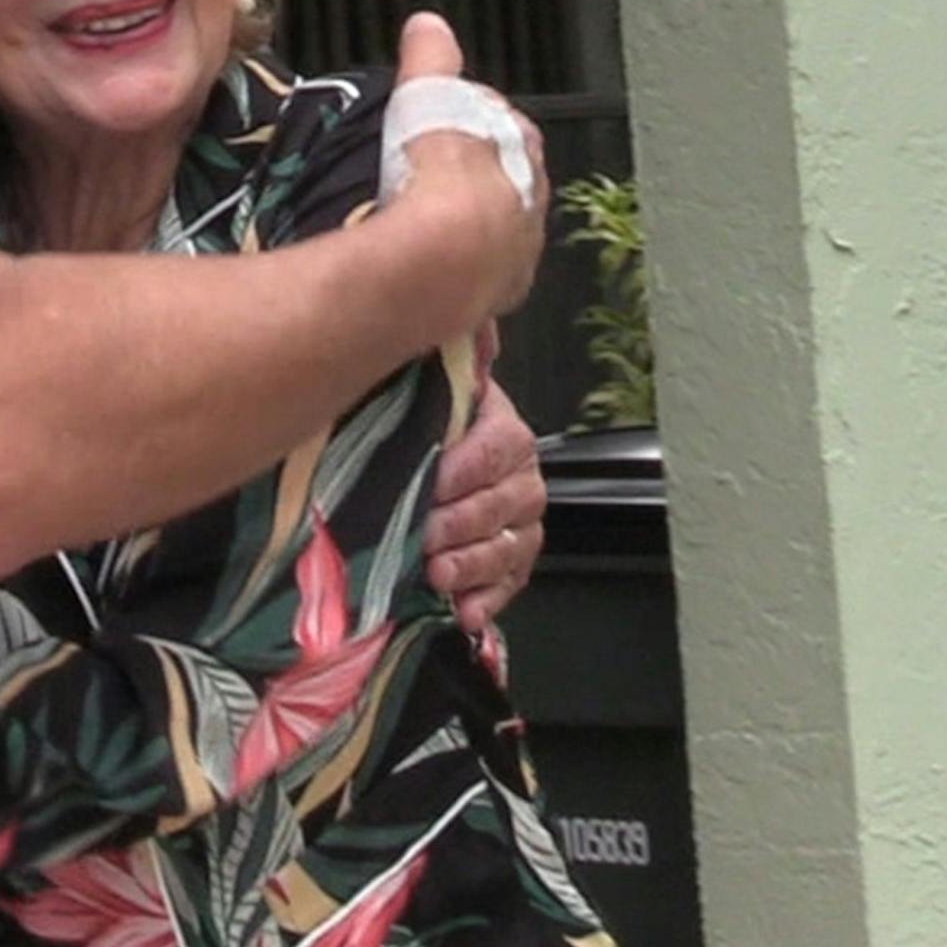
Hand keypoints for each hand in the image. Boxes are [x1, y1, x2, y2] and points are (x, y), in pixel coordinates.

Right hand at [387, 13, 547, 318]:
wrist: (435, 263)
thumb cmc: (440, 180)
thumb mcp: (430, 100)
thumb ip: (431, 61)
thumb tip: (427, 25)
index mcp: (524, 159)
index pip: (509, 132)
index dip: (476, 125)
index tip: (445, 124)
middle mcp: (527, 215)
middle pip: (502, 191)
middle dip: (473, 184)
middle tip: (428, 179)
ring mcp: (507, 265)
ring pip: (491, 245)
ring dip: (464, 238)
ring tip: (420, 232)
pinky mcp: (481, 308)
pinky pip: (469, 298)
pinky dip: (454, 294)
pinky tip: (427, 289)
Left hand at [427, 375, 546, 632]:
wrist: (432, 454)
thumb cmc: (424, 422)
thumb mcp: (428, 387)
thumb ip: (446, 363)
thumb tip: (480, 333)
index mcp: (503, 430)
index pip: (495, 448)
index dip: (464, 469)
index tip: (431, 484)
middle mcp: (522, 477)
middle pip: (503, 503)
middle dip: (462, 523)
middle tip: (426, 536)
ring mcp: (521, 522)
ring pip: (509, 546)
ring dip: (474, 564)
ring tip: (439, 575)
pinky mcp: (513, 561)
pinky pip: (510, 583)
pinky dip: (488, 600)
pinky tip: (466, 613)